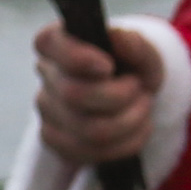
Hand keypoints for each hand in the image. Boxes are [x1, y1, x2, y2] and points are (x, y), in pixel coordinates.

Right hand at [32, 21, 162, 167]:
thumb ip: (134, 44)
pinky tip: (138, 128)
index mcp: (58, 42)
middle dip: (120, 95)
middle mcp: (46, 75)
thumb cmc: (131, 67)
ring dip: (131, 121)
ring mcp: (47, 112)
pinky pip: (93, 153)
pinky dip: (128, 143)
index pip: (49, 43)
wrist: (133, 97)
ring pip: (90, 130)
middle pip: (75, 95)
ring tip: (143, 107)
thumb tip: (117, 36)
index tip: (108, 66)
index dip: (78, 57)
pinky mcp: (56, 142)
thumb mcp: (143, 52)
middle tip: (139, 87)